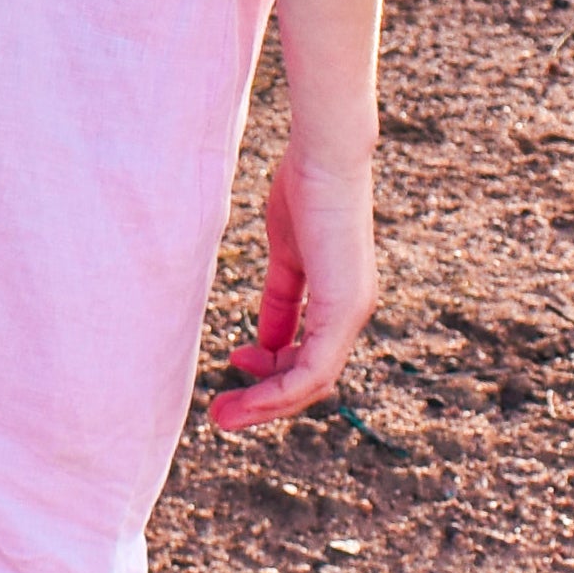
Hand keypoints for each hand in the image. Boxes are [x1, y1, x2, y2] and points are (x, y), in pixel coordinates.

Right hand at [206, 138, 376, 434]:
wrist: (326, 155)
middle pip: (310, 380)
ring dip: (266, 405)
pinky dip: (278, 388)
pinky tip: (248, 393)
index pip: (308, 355)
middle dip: (263, 402)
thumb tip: (268, 341)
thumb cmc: (307, 189)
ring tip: (223, 417)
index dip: (269, 370)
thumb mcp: (287, 254)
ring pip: (312, 383)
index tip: (234, 361)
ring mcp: (351, 313)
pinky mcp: (344, 308)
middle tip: (221, 416)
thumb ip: (282, 299)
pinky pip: (313, 368)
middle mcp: (351, 313)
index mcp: (339, 300)